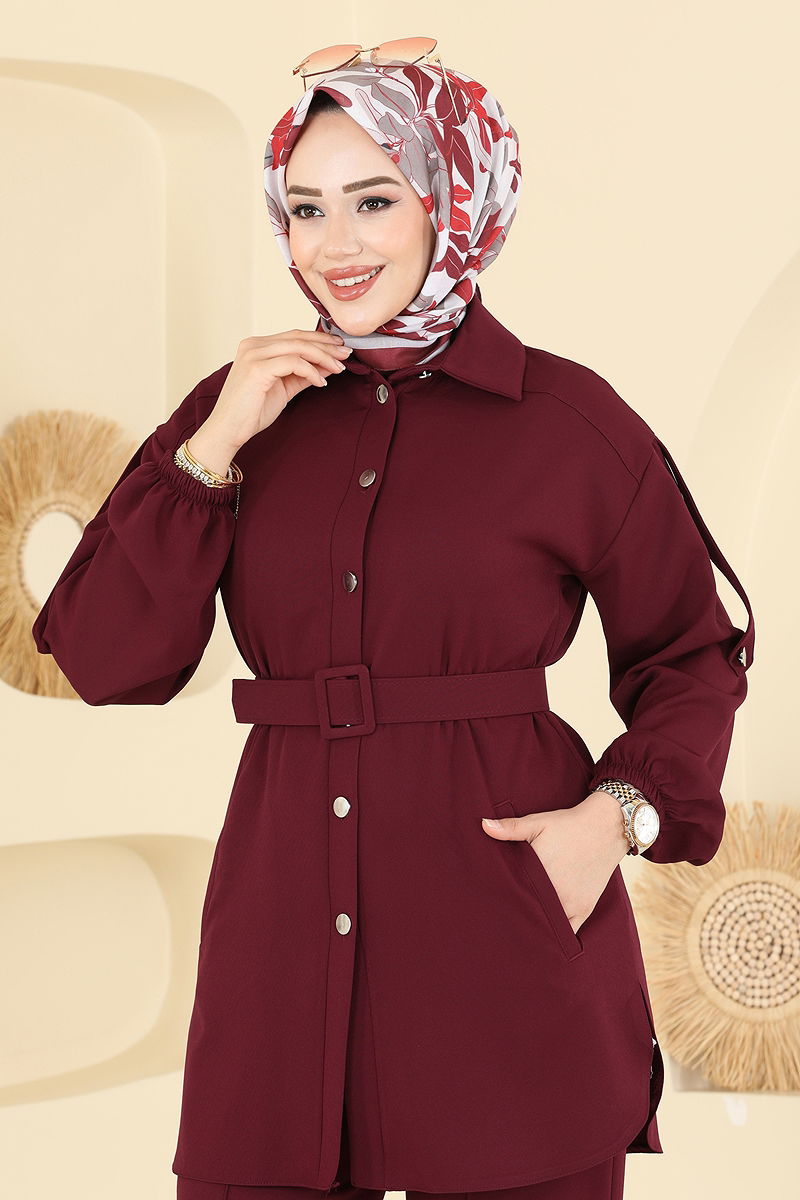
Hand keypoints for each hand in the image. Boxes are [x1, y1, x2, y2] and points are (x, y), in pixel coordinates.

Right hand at [201, 329, 354, 452]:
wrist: (228, 430)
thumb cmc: (250, 412)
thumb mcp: (283, 389)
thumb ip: (302, 375)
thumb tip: (326, 367)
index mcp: (256, 347)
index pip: (294, 336)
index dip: (320, 340)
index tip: (340, 348)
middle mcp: (253, 345)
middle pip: (298, 338)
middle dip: (326, 345)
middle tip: (346, 354)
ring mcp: (254, 355)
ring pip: (298, 347)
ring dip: (323, 357)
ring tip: (339, 368)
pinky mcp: (257, 368)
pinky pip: (293, 363)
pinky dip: (311, 371)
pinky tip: (321, 382)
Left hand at [481, 790, 629, 933]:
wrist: (606, 827)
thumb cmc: (569, 825)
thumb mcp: (538, 822)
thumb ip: (510, 827)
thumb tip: (483, 826)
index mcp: (539, 872)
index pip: (514, 895)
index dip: (501, 901)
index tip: (491, 907)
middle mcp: (555, 892)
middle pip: (529, 912)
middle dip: (515, 916)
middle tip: (500, 923)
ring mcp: (571, 903)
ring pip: (547, 925)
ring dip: (535, 926)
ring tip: (518, 932)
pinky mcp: (584, 908)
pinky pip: (568, 931)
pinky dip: (556, 934)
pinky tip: (544, 938)